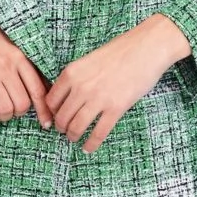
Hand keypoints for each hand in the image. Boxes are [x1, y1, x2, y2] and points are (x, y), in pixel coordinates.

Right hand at [0, 2, 53, 127]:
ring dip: (5, 115)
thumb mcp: (8, 42)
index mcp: (18, 56)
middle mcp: (5, 66)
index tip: (46, 121)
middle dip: (20, 112)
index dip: (44, 109)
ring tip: (2, 112)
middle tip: (15, 109)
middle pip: (23, 103)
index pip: (37, 89)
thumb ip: (23, 61)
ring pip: (5, 108)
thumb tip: (43, 84)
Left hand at [44, 14, 190, 153]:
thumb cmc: (120, 51)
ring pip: (77, 127)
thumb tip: (69, 97)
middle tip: (65, 131)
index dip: (51, 113)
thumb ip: (77, 77)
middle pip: (62, 117)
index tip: (54, 118)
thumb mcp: (89, 60)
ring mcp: (98, 99)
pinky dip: (91, 144)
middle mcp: (81, 87)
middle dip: (61, 128)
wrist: (146, 48)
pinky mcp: (115, 108)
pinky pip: (98, 133)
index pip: (51, 100)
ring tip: (75, 139)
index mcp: (72, 73)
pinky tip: (88, 148)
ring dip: (73, 136)